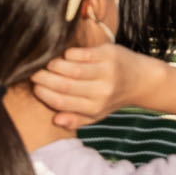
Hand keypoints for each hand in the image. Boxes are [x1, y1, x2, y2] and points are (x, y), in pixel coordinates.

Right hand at [32, 40, 155, 126]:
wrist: (141, 80)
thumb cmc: (112, 97)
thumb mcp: (96, 114)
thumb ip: (75, 119)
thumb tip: (55, 120)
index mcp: (95, 107)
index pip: (62, 102)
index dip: (44, 94)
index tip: (34, 88)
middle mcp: (101, 91)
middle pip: (64, 85)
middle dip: (44, 79)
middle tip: (34, 73)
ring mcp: (106, 71)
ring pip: (72, 69)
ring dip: (54, 65)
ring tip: (47, 64)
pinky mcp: (109, 54)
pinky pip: (83, 54)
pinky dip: (69, 54)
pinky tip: (64, 56)